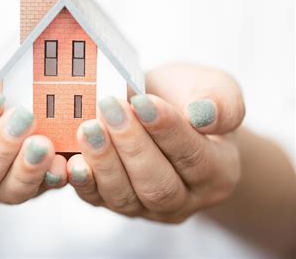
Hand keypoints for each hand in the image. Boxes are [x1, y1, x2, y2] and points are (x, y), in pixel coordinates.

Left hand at [68, 64, 244, 222]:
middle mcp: (184, 199)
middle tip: (110, 109)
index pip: (194, 157)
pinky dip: (83, 181)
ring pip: (125, 196)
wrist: (160, 109)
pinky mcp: (113, 202)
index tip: (143, 102)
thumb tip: (205, 115)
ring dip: (104, 162)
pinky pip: (96, 199)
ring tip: (89, 128)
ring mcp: (146, 207)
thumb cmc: (186, 98)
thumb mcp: (214, 88)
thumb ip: (222, 102)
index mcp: (218, 172)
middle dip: (131, 146)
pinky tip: (72, 160)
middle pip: (158, 185)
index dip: (167, 131)